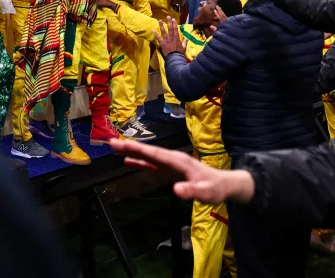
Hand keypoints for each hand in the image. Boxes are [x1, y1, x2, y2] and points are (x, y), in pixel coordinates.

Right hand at [109, 138, 255, 203]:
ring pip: (148, 156)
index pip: (155, 153)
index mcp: (179, 161)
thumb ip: (192, 191)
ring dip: (132, 152)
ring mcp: (170, 164)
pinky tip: (128, 161)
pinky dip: (139, 161)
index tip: (123, 145)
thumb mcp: (206, 192)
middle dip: (130, 146)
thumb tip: (176, 189)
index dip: (138, 150)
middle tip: (110, 142)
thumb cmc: (215, 188)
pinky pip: (151, 164)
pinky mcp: (169, 170)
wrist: (224, 184)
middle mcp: (172, 159)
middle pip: (148, 151)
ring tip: (114, 148)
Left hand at [153, 16, 183, 56]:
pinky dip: (156, 34)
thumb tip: (187, 39)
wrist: (174, 58)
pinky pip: (158, 38)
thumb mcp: (183, 47)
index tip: (173, 19)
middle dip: (169, 22)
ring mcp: (166, 40)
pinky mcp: (162, 43)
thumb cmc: (179, 53)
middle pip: (170, 28)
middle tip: (168, 16)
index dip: (174, 23)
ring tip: (159, 20)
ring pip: (164, 32)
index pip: (175, 29)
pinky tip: (153, 30)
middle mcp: (171, 37)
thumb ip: (185, 42)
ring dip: (161, 26)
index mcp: (176, 38)